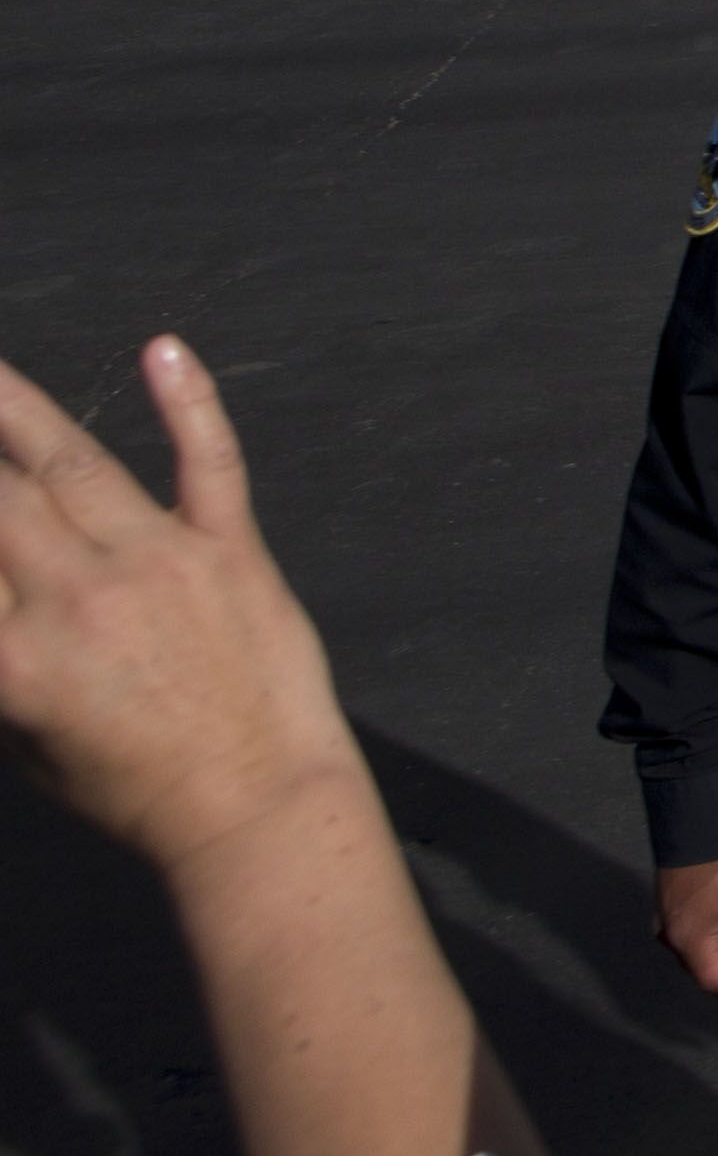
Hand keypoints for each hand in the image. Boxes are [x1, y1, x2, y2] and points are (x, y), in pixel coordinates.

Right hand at [0, 342, 368, 879]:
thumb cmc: (131, 789)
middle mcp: (76, 597)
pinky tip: (164, 349)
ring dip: (14, 407)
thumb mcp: (23, 736)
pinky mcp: (232, 552)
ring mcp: (160, 564)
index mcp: (10, 658)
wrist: (255, 806)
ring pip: (73, 464)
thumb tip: (2, 596)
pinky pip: (209, 461)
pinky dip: (189, 401)